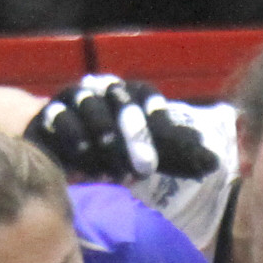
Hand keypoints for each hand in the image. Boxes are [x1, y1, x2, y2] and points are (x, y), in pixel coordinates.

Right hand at [25, 74, 219, 181]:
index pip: (146, 97)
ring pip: (90, 109)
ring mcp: (73, 97)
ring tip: (115, 174)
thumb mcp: (146, 151)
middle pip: (121, 100)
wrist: (56, 142)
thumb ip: (177, 155)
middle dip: (134, 135)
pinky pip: (59, 121)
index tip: (163, 149)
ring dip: (104, 141)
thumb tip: (215, 164)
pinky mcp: (47, 113)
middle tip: (145, 169)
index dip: (156, 120)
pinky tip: (84, 170)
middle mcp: (102, 88)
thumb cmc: (111, 147)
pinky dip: (73, 144)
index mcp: (129, 93)